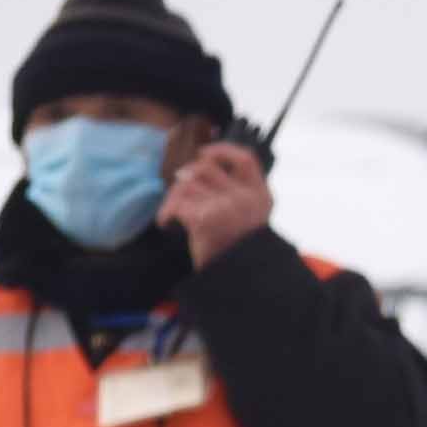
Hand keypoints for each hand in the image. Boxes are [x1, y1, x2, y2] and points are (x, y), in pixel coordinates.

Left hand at [164, 130, 271, 266]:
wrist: (238, 276)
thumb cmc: (236, 245)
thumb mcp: (248, 214)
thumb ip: (233, 190)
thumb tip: (199, 164)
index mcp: (259, 194)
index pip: (245, 158)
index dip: (223, 150)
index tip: (205, 151)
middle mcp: (245, 197)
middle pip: (206, 168)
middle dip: (187, 175)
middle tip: (180, 185)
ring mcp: (226, 207)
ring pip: (188, 184)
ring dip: (174, 196)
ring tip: (173, 210)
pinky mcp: (205, 219)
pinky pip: (177, 203)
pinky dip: (166, 212)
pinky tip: (166, 222)